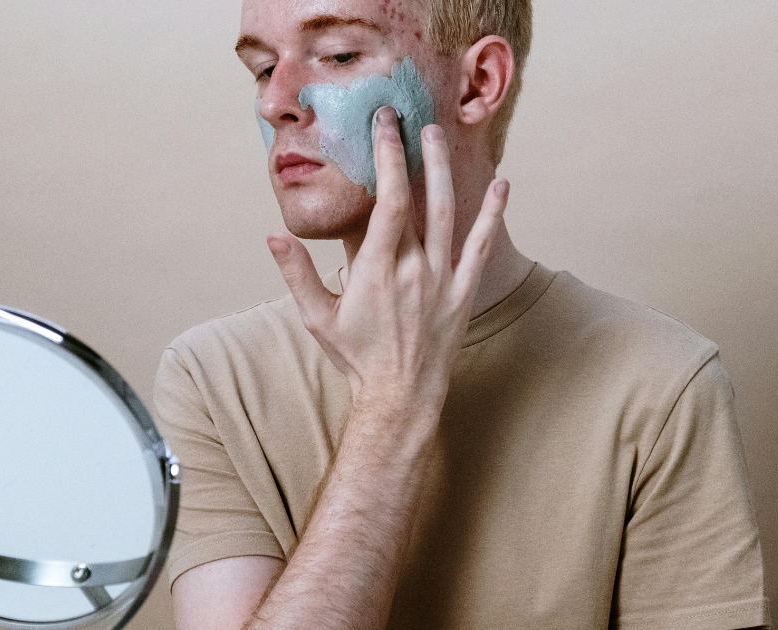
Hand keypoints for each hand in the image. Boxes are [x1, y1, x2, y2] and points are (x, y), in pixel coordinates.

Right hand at [267, 107, 508, 417]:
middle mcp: (414, 268)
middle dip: (413, 153)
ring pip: (450, 214)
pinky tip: (503, 186)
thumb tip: (274, 235)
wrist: (399, 396)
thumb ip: (295, 273)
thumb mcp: (316, 317)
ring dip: (446, 171)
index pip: (388, 201)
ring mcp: (442, 279)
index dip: (387, 159)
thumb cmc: (356, 356)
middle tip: (406, 118)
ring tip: (440, 136)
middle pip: (419, 198)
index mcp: (376, 269)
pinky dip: (493, 215)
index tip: (383, 128)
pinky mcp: (463, 292)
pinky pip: (482, 247)